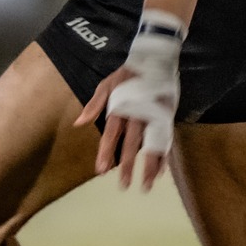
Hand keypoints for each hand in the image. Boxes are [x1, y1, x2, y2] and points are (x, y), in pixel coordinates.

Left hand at [73, 17, 182, 191]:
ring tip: (147, 186)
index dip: (107, 152)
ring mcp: (156, 117)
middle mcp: (139, 114)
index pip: (112, 134)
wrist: (156, 59)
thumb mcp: (107, 84)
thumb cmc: (128, 74)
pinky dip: (164, 157)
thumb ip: (94, 105)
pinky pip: (166, 141)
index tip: (102, 170)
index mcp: (122, 107)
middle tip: (124, 185)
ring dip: (150, 167)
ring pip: (153, 146)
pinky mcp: (168, 118)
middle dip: (128, 166)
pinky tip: (161, 173)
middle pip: (133, 144)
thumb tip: (78, 123)